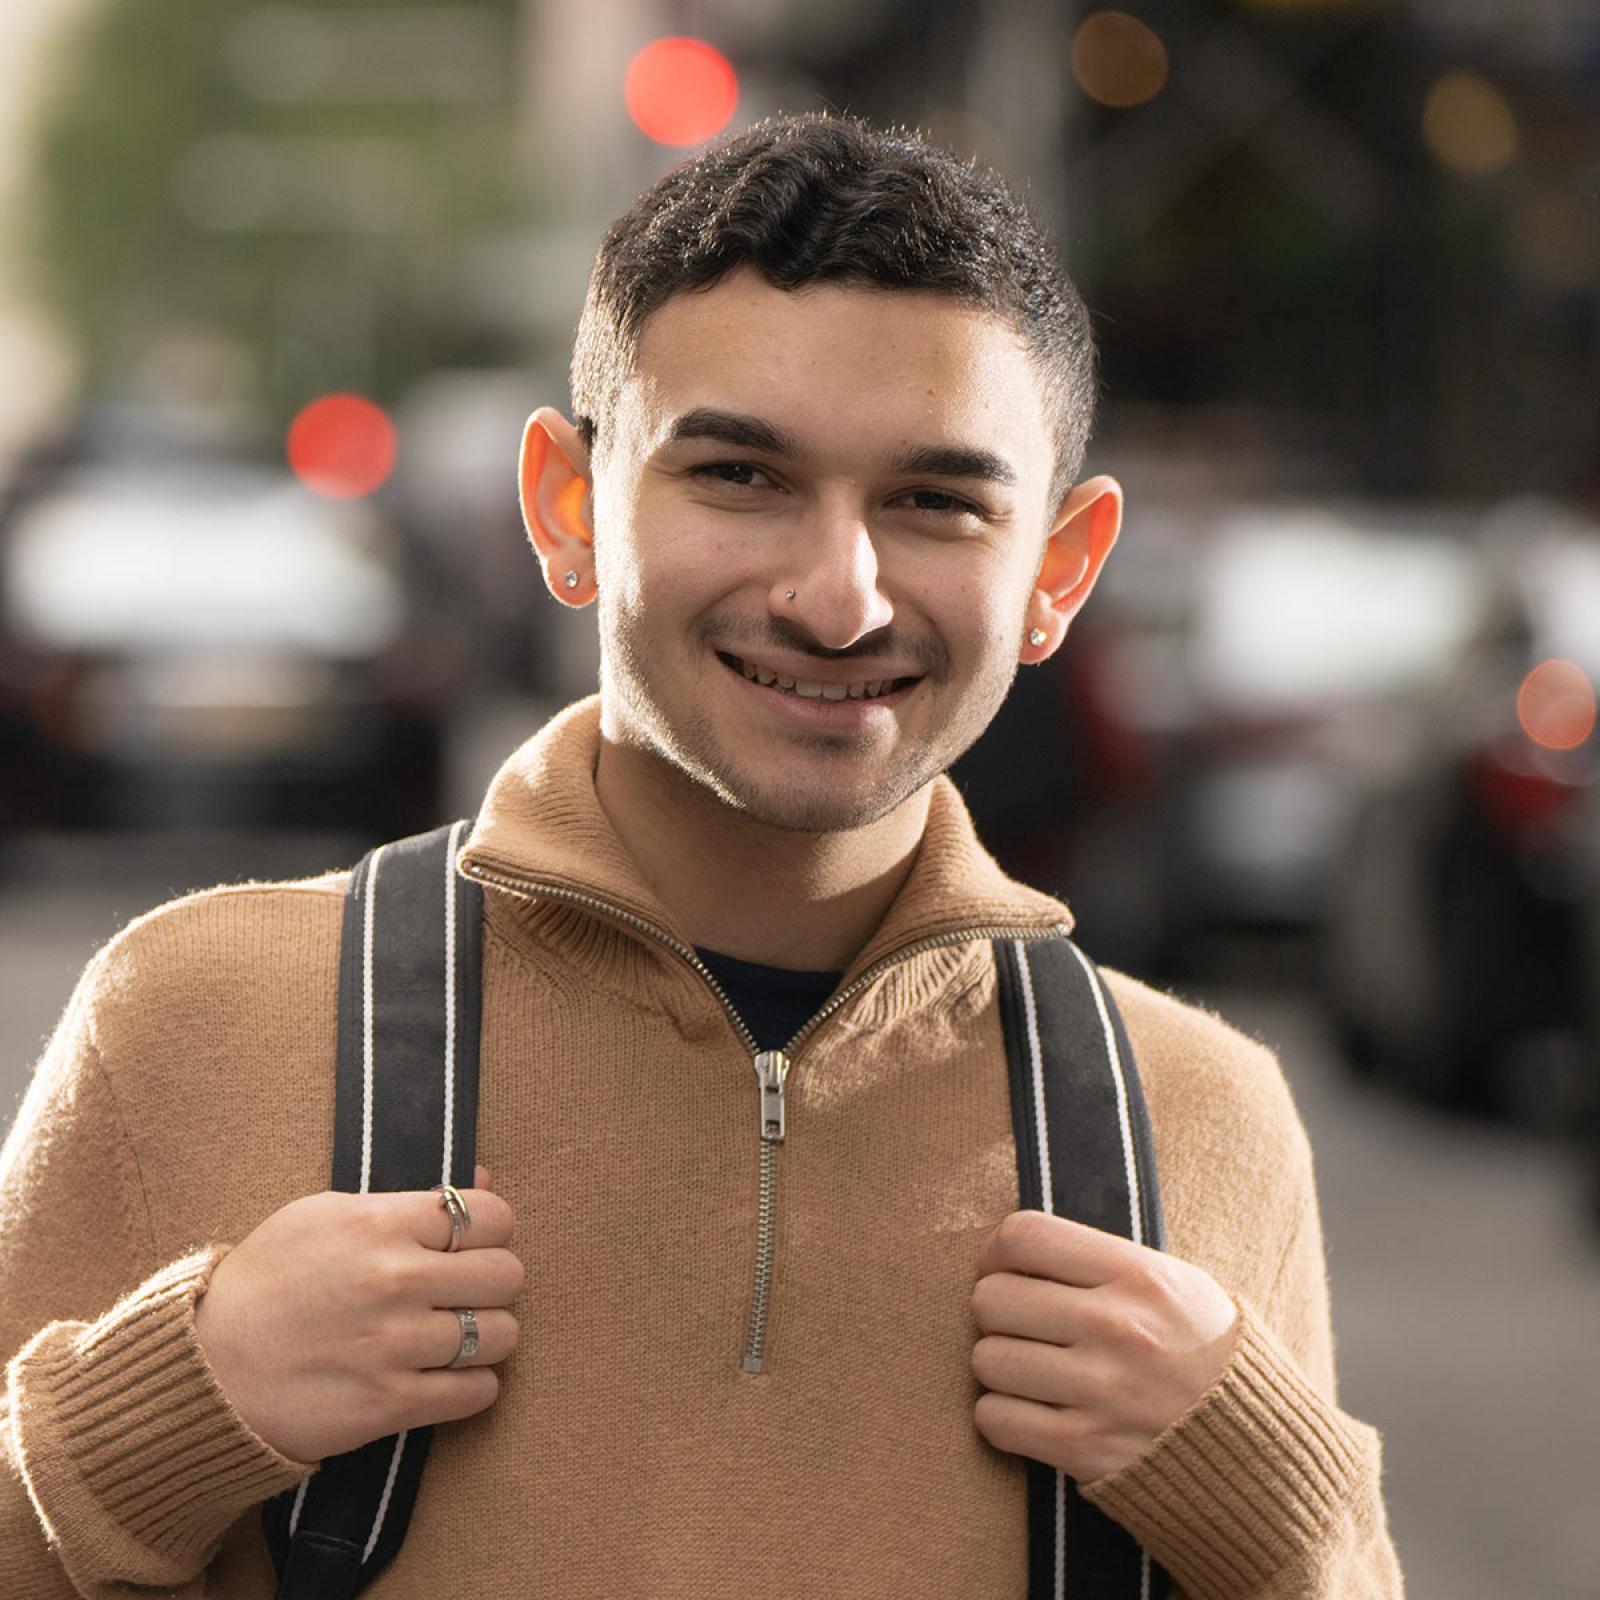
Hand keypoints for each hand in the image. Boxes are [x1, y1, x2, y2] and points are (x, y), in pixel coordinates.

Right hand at [194, 1164, 521, 1464]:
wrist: (206, 1369)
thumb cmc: (267, 1282)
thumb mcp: (327, 1214)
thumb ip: (410, 1198)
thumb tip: (483, 1176)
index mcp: (380, 1224)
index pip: (491, 1215)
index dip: (491, 1230)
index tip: (473, 1244)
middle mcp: (395, 1280)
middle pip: (507, 1274)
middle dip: (493, 1283)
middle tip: (466, 1292)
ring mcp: (396, 1344)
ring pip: (503, 1334)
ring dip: (488, 1336)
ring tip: (455, 1335)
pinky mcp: (390, 1404)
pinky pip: (479, 1392)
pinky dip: (471, 1385)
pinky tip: (444, 1375)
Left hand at [970, 1209, 1237, 1483]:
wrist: (1262, 1451)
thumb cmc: (1203, 1354)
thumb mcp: (1174, 1284)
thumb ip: (1100, 1262)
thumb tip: (1014, 1250)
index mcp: (1138, 1274)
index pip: (1025, 1236)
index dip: (998, 1252)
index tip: (1004, 1268)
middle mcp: (1116, 1327)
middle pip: (992, 1298)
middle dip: (996, 1312)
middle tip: (1020, 1326)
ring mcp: (1100, 1389)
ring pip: (987, 1360)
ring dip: (998, 1367)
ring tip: (1032, 1371)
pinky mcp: (1085, 1447)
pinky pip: (995, 1419)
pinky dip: (1002, 1417)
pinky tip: (1032, 1412)